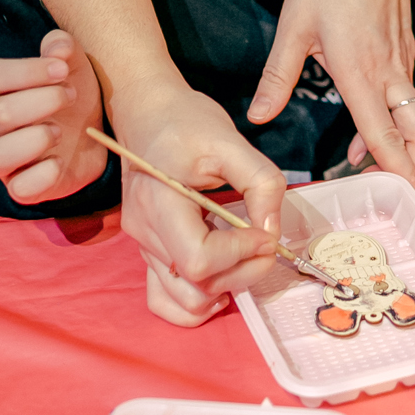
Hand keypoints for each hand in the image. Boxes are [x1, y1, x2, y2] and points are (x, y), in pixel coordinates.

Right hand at [0, 30, 107, 202]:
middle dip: (41, 102)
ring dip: (34, 140)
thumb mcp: (73, 65)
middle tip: (71, 96)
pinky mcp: (22, 186)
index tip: (63, 70)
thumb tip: (56, 49)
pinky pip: (18, 189)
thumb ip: (63, 48)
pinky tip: (60, 161)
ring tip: (60, 132)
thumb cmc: (73, 95)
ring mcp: (5, 159)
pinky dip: (42, 175)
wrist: (95, 135)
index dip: (27, 71)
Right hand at [111, 74, 285, 325]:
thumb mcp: (230, 140)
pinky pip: (164, 296)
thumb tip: (272, 229)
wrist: (146, 112)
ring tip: (246, 260)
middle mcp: (145, 231)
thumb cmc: (185, 121)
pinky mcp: (147, 248)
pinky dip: (195, 302)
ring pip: (183, 298)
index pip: (200, 259)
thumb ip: (260, 182)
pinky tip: (220, 284)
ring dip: (224, 289)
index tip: (265, 232)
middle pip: (196, 285)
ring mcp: (142, 244)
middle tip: (267, 243)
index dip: (240, 254)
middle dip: (243, 272)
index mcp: (160, 203)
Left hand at [249, 0, 414, 212]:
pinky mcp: (405, 45)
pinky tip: (368, 114)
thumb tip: (259, 117)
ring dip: (401, 141)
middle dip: (413, 166)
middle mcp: (390, 72)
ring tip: (365, 155)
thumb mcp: (292, 27)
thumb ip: (277, 77)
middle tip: (392, 187)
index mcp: (361, 73)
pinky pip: (408, 92)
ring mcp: (403, 58)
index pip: (386, 138)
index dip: (402, 176)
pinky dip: (397, 114)